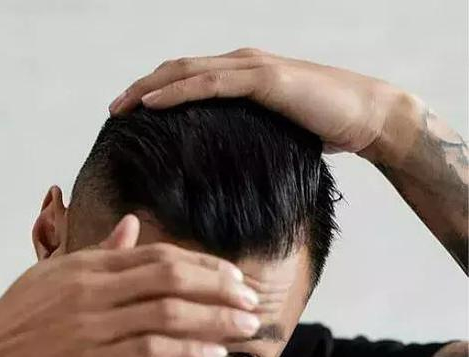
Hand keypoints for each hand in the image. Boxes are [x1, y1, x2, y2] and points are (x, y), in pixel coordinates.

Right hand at [0, 214, 259, 356]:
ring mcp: (93, 325)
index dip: (203, 264)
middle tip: (251, 298)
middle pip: (172, 277)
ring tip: (245, 326)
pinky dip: (189, 350)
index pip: (159, 256)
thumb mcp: (54, 277)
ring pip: (169, 312)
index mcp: (88, 267)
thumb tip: (132, 224)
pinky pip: (152, 350)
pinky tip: (213, 353)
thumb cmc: (17, 325)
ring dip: (215, 319)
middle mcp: (94, 289)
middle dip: (219, 286)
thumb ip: (99, 252)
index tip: (233, 275)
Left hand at [109, 47, 400, 155]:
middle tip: (113, 110)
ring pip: (186, 72)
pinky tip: (152, 105)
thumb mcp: (276, 136)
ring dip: (149, 88)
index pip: (188, 79)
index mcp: (241, 77)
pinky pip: (210, 84)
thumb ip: (250, 140)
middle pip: (177, 70)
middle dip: (141, 88)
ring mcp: (252, 69)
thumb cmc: (324, 130)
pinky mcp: (264, 80)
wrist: (366, 118)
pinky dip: (178, 92)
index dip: (156, 92)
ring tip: (121, 107)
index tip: (129, 114)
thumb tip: (229, 167)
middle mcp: (241, 65)